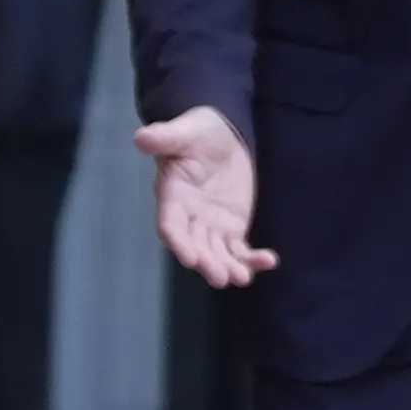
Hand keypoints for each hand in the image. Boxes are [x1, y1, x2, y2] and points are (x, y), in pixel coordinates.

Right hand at [134, 106, 275, 286]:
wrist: (221, 136)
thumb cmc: (198, 132)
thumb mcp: (184, 131)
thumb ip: (164, 137)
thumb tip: (141, 138)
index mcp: (172, 196)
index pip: (170, 224)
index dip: (179, 242)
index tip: (189, 258)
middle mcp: (189, 217)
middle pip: (195, 246)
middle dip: (207, 262)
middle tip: (221, 278)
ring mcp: (210, 226)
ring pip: (217, 253)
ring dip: (229, 267)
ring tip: (242, 278)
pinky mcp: (231, 228)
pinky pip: (240, 249)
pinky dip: (252, 258)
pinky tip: (269, 261)